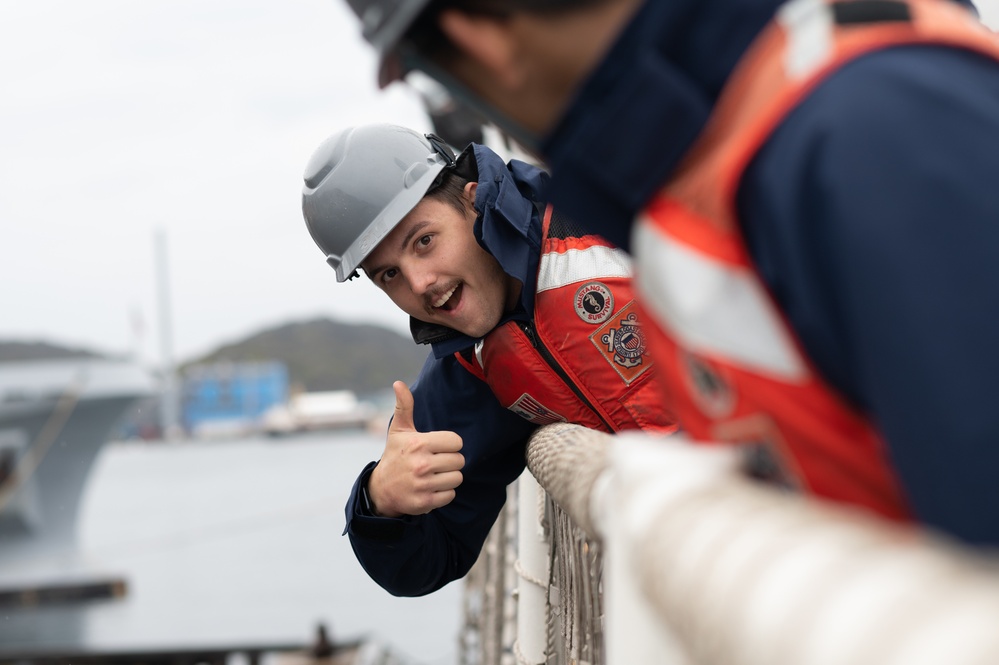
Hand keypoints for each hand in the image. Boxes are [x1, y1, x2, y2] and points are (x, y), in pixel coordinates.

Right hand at [366, 381, 464, 516]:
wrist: (381, 489)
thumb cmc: (395, 455)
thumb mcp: (399, 430)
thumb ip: (404, 406)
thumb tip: (398, 383)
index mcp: (419, 443)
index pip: (456, 441)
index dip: (450, 444)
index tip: (439, 447)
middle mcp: (422, 464)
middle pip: (459, 460)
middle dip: (450, 461)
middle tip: (436, 462)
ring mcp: (424, 484)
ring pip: (457, 478)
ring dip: (448, 477)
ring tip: (434, 475)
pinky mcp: (425, 502)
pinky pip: (451, 495)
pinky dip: (444, 493)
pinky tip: (431, 488)